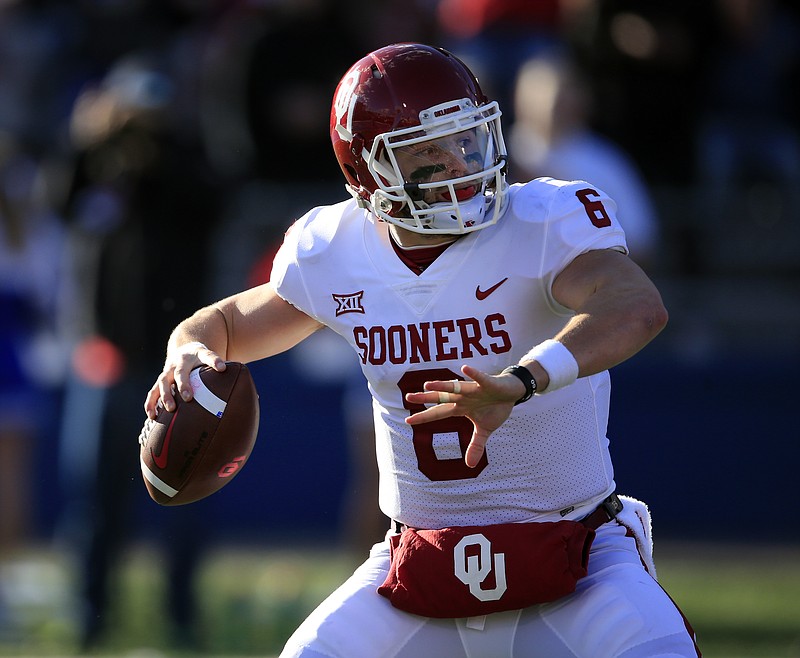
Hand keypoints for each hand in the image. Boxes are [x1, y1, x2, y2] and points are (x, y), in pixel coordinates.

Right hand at [144, 342, 225, 418]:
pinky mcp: (160, 380)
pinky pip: (152, 392)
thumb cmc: (205, 362)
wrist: (185, 349)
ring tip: (170, 409)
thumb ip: (231, 378)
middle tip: (189, 397)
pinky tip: (152, 416)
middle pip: (181, 372)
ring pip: (163, 382)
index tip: (222, 368)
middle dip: (184, 384)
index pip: (208, 356)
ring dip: (165, 395)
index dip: (215, 361)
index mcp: (198, 355)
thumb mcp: (216, 363)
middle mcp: (181, 362)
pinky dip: (151, 403)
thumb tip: (256, 399)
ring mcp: (168, 371)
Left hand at [404, 364, 524, 467]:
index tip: (408, 420)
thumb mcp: (485, 429)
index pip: (439, 413)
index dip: (425, 416)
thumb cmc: (495, 408)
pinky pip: (479, 378)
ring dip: (442, 386)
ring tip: (427, 385)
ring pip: (456, 387)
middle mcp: (463, 397)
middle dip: (426, 398)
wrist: (512, 392)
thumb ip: (476, 445)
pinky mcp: (487, 383)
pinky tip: (464, 368)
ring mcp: (474, 389)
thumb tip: (470, 466)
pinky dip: (473, 374)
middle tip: (409, 397)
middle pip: (442, 397)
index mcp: (461, 408)